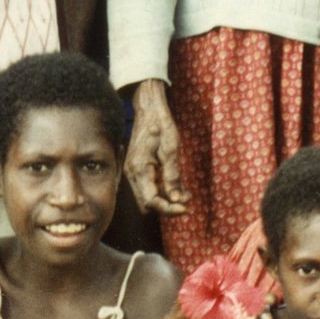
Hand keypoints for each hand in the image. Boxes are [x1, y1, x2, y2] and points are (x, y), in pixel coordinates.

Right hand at [125, 80, 189, 215]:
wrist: (149, 109)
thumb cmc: (161, 125)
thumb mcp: (171, 149)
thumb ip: (172, 175)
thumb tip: (176, 199)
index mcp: (139, 169)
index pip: (151, 201)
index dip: (168, 209)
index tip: (185, 209)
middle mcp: (132, 174)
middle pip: (147, 204)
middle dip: (167, 207)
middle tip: (186, 202)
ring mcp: (133, 172)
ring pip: (148, 197)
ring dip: (166, 199)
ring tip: (185, 194)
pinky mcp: (137, 169)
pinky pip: (148, 187)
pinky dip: (162, 191)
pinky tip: (176, 186)